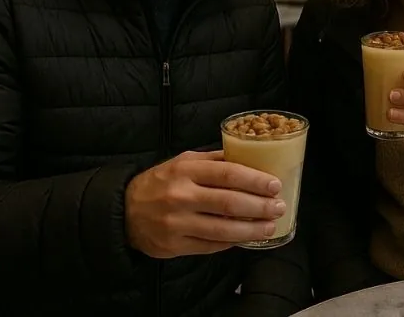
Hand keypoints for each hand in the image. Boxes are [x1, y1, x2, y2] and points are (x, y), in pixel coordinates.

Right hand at [125, 150, 285, 257]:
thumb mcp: (183, 161)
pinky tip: (245, 238)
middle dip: (260, 207)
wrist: (124, 210)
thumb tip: (251, 158)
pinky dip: (231, 242)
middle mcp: (181, 195)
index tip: (275, 185)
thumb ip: (214, 160)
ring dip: (251, 229)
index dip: (255, 180)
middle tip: (279, 207)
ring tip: (269, 227)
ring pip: (222, 229)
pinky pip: (210, 246)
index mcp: (186, 169)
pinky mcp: (174, 245)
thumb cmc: (161, 182)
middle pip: (229, 203)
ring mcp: (177, 223)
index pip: (228, 174)